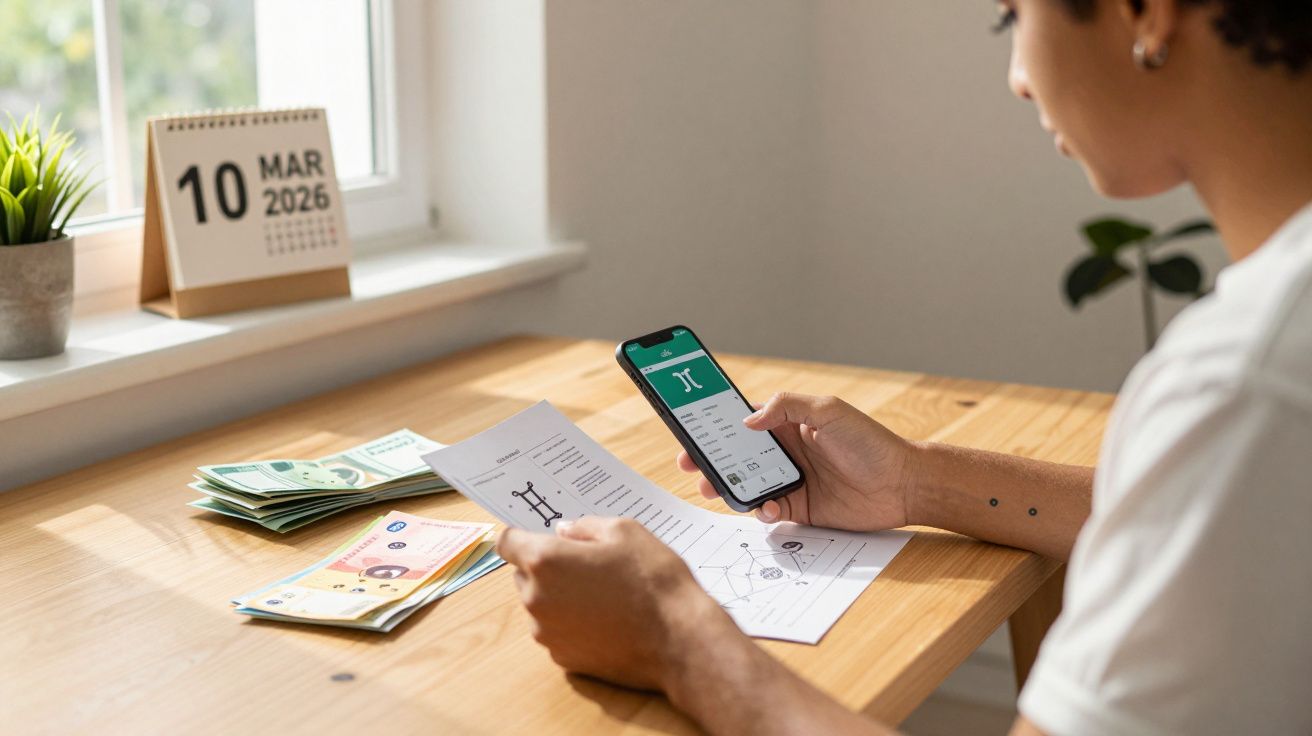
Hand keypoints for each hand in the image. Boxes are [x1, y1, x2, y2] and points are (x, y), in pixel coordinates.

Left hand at [496, 516, 739, 690]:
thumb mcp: (625, 532)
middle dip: (545, 567)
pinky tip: (605, 620)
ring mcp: (547, 633)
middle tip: (587, 565)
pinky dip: (570, 624)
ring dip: (557, 596)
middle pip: (522, 575)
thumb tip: (564, 532)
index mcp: (545, 560)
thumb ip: (585, 527)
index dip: (522, 536)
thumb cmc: (653, 580)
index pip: (507, 542)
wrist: (678, 640)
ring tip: (602, 595)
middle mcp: (536, 598)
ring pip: (539, 605)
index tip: (539, 537)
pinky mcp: (563, 658)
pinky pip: (555, 631)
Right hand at [678, 392, 917, 530]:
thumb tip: (748, 421)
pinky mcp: (800, 509)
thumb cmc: (869, 442)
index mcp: (788, 424)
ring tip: (715, 489)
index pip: (743, 422)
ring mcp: (791, 481)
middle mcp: (785, 453)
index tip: (692, 430)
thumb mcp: (828, 411)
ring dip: (727, 487)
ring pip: (747, 485)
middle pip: (737, 457)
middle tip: (691, 466)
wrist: (903, 484)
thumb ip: (787, 406)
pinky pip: (768, 511)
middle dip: (711, 460)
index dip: (716, 427)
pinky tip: (767, 507)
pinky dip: (760, 510)